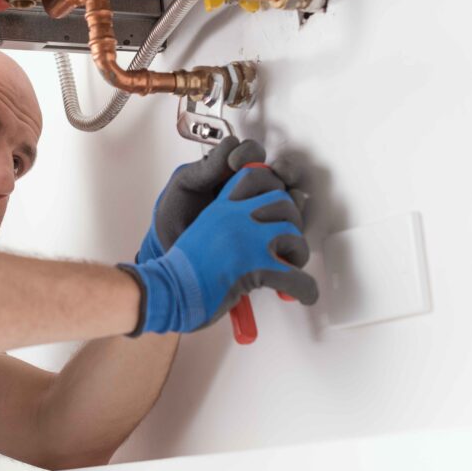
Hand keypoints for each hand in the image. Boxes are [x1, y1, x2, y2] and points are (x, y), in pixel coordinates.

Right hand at [121, 165, 317, 334]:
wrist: (166, 291)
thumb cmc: (181, 271)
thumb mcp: (202, 233)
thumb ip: (228, 226)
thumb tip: (261, 232)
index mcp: (220, 207)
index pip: (254, 176)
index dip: (271, 185)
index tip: (276, 202)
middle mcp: (234, 217)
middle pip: (282, 201)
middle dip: (292, 220)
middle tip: (287, 240)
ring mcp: (247, 240)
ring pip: (294, 233)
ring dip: (298, 252)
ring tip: (291, 264)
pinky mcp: (256, 268)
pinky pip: (297, 277)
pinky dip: (305, 289)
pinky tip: (303, 295)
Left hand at [138, 137, 309, 262]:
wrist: (175, 251)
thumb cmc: (176, 216)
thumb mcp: (185, 184)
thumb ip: (207, 166)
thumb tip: (230, 147)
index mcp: (230, 170)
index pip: (251, 152)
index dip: (247, 153)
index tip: (233, 164)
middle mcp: (252, 188)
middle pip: (278, 170)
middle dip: (278, 170)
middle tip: (268, 177)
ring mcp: (263, 209)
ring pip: (289, 194)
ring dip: (288, 193)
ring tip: (279, 199)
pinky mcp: (270, 233)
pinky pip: (291, 221)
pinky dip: (292, 217)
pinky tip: (281, 220)